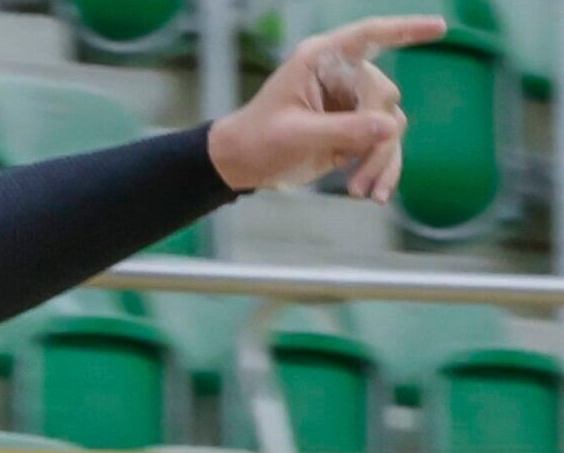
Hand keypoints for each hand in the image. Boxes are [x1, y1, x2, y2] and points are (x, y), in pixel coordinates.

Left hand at [206, 14, 446, 201]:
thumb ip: (343, 129)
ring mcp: (351, 102)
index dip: (406, 29)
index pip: (369, 36)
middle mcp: (341, 76)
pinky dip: (383, 168)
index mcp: (320, 61)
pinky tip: (377, 194)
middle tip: (358, 179)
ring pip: (389, 124)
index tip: (440, 28)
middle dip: (376, 138)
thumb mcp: (297, 135)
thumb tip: (392, 126)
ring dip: (380, 160)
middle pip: (382, 96)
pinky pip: (384, 144)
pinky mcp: (356, 128)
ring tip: (361, 191)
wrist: (242, 165)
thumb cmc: (257, 140)